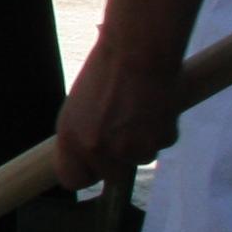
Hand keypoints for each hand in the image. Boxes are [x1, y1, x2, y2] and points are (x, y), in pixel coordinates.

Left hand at [53, 35, 183, 193]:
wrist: (138, 51)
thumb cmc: (104, 70)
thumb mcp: (78, 106)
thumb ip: (82, 134)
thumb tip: (88, 156)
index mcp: (70, 139)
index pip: (72, 180)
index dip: (85, 172)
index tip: (92, 166)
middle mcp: (98, 150)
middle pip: (110, 176)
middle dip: (117, 160)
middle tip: (122, 131)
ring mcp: (130, 149)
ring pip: (139, 159)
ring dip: (141, 143)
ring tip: (138, 111)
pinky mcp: (159, 141)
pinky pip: (161, 144)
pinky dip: (160, 130)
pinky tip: (155, 107)